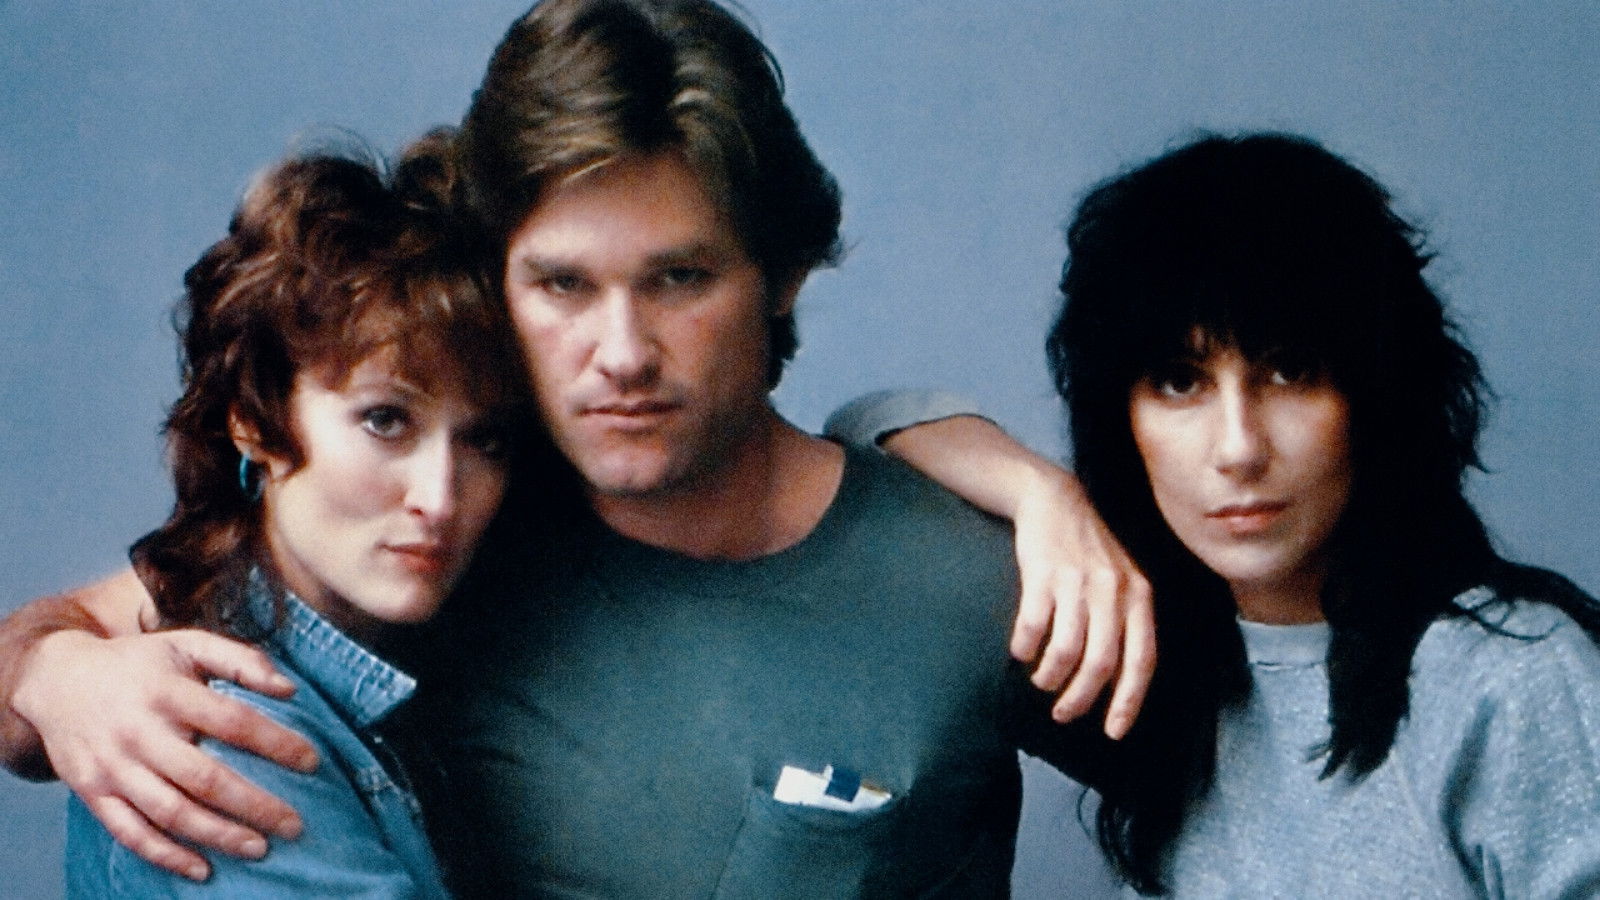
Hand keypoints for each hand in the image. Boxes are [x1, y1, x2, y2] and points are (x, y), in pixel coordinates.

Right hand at [12, 628, 318, 880]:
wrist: (56, 679)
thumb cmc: (139, 663)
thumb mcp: (187, 644)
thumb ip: (241, 659)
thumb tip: (291, 689)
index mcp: (168, 692)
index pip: (233, 722)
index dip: (276, 743)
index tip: (312, 761)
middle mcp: (139, 732)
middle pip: (204, 777)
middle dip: (255, 805)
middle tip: (295, 824)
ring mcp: (113, 767)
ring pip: (171, 812)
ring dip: (218, 835)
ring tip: (260, 848)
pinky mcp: (93, 792)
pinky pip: (130, 833)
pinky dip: (165, 855)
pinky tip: (202, 869)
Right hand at [1009, 471, 1153, 738]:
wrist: (1053, 498)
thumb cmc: (1088, 550)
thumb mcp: (1120, 581)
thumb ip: (1125, 624)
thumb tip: (1117, 681)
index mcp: (1138, 596)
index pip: (1141, 660)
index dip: (1128, 700)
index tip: (1113, 731)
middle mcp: (1113, 590)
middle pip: (1101, 662)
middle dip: (1081, 698)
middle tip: (1063, 714)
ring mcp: (1078, 580)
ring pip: (1067, 649)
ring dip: (1051, 676)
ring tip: (1042, 683)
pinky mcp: (1043, 572)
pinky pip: (1034, 624)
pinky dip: (1025, 647)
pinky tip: (1020, 652)